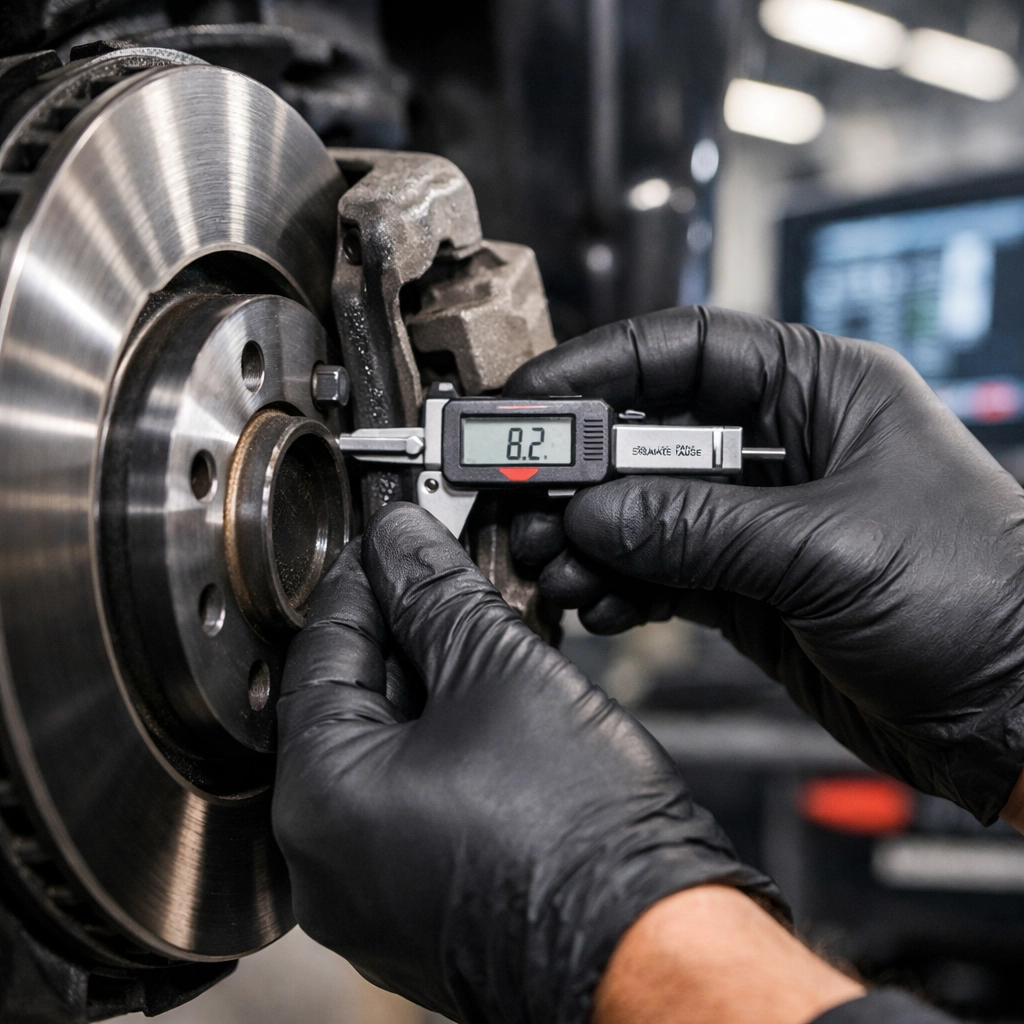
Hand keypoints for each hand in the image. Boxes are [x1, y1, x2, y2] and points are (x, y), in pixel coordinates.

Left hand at [272, 503, 784, 1023]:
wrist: (654, 953)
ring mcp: (372, 894)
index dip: (363, 581)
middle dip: (399, 632)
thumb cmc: (581, 841)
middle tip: (441, 580)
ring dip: (425, 686)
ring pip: (383, 755)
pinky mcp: (419, 908)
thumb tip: (405, 543)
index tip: (392, 543)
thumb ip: (437, 593)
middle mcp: (326, 862)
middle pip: (347, 705)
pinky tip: (486, 706)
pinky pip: (409, 803)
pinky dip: (439, 745)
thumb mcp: (500, 673)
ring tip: (475, 634)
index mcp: (319, 801)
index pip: (320, 652)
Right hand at [505, 306, 1023, 824]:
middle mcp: (785, 448)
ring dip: (593, 538)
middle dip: (583, 471)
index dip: (600, 366)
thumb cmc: (983, 601)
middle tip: (525, 502)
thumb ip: (698, 527)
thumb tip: (596, 514)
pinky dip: (622, 586)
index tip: (533, 395)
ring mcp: (762, 521)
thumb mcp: (828, 548)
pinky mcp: (750, 587)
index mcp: (821, 391)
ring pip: (646, 511)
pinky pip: (663, 571)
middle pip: (652, 435)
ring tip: (554, 567)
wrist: (1023, 713)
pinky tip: (597, 604)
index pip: (687, 350)